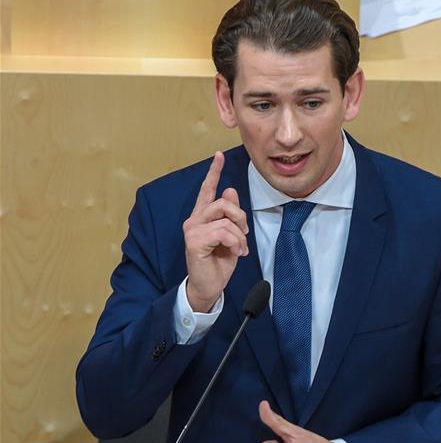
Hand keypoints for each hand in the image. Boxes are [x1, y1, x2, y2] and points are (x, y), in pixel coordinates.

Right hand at [182, 151, 248, 311]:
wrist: (208, 286)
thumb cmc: (218, 263)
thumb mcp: (231, 237)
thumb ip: (230, 215)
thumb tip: (230, 191)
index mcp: (203, 217)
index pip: (207, 190)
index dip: (214, 172)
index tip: (219, 156)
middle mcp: (194, 220)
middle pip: (222, 203)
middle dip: (240, 217)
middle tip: (245, 234)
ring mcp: (192, 229)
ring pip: (225, 218)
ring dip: (239, 235)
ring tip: (240, 249)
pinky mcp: (194, 241)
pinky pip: (223, 232)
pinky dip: (235, 242)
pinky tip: (236, 253)